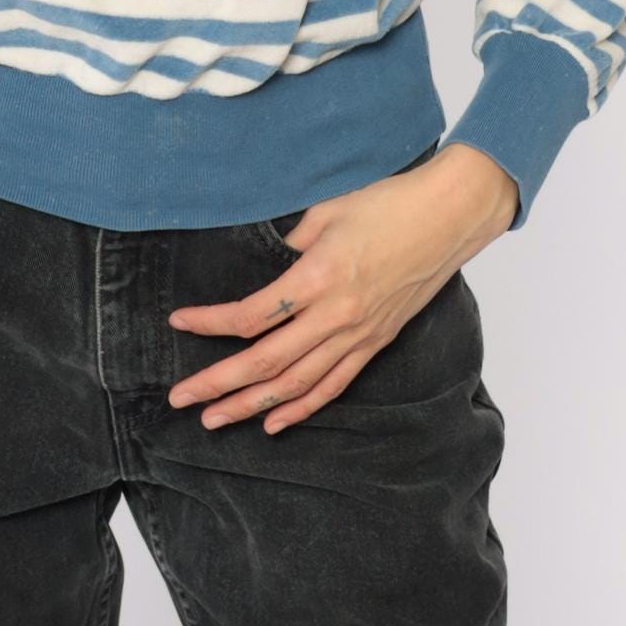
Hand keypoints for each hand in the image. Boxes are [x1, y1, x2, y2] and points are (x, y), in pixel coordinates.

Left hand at [163, 142, 518, 433]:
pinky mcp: (375, 342)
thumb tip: (262, 260)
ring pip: (296, 384)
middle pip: (266, 361)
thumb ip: (290, 240)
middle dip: (219, 383)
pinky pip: (333, 385)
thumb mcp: (327, 210)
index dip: (210, 323)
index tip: (178, 322)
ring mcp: (358, 334)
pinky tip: (274, 423)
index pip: (252, 314)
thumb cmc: (386, 202)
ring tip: (214, 420)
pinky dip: (302, 409)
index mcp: (318, 277)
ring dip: (251, 405)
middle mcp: (336, 315)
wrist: (447, 217)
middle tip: (179, 398)